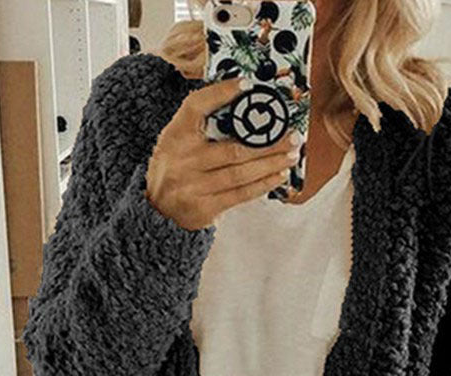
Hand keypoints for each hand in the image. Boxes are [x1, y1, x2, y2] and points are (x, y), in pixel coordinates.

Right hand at [145, 76, 301, 230]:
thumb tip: (246, 113)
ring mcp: (193, 186)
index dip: (220, 93)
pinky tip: (278, 176)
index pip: (195, 107)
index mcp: (174, 136)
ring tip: (291, 156)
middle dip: (268, 143)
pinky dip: (263, 185)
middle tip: (292, 135)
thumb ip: (201, 129)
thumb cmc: (175, 172)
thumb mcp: (176, 144)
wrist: (158, 214)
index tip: (246, 85)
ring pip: (241, 173)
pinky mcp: (204, 207)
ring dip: (271, 164)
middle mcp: (183, 160)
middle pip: (233, 148)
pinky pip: (240, 194)